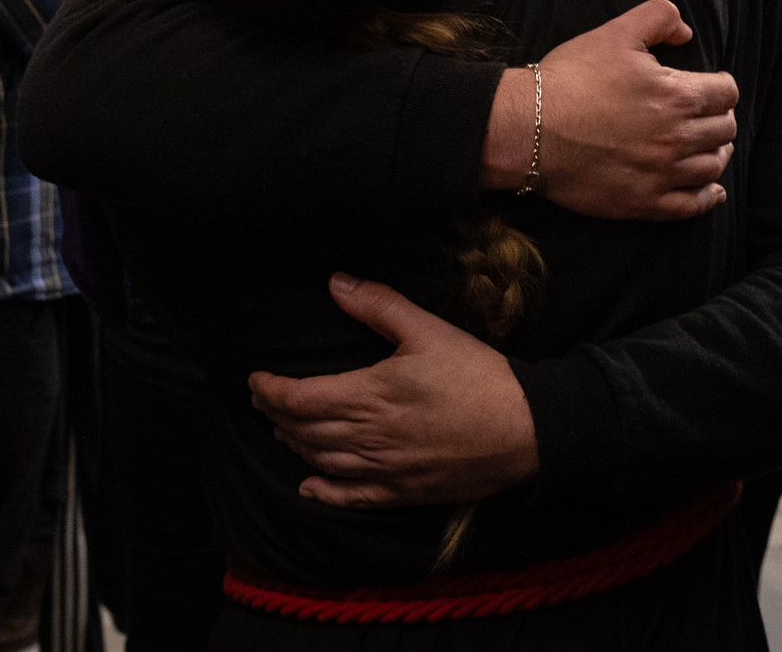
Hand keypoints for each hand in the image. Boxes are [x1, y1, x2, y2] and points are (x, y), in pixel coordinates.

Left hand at [249, 275, 537, 507]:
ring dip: (295, 446)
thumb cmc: (477, 376)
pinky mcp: (405, 492)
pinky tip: (309, 488)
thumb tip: (335, 283)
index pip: (302, 398)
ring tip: (280, 429)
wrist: (526, 430)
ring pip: (324, 462)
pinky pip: (354, 497)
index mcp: (371, 395)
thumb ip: (379, 305)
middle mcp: (370, 437)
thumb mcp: (429, 329)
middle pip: (306, 431)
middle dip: (277, 414)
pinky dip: (325, 493)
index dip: (271, 389)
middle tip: (262, 399)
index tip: (255, 379)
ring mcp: (386, 469)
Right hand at [484, 0, 737, 221]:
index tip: (713, 87)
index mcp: (677, 96)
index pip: (726, 93)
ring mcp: (662, 174)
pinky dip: (708, 197)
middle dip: (720, 119)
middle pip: (723, 131)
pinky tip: (711, 191)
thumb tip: (686, 32)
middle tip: (708, 115)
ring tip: (708, 148)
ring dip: (716, 154)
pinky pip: (691, 206)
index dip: (721, 87)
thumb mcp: (614, 33)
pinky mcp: (643, 203)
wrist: (528, 128)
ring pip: (712, 167)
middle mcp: (677, 138)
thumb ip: (659, 17)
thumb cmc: (570, 79)